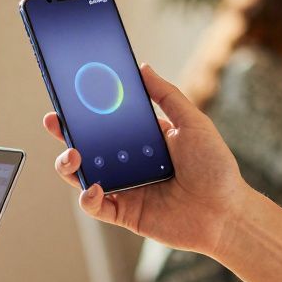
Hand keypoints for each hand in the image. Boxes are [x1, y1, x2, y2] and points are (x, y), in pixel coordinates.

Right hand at [44, 64, 245, 255]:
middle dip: (65, 134)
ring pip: (83, 176)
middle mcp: (128, 163)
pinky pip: (96, 206)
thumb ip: (166, 95)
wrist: (227, 213)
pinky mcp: (125, 214)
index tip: (69, 95)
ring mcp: (124, 189)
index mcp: (142, 140)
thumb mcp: (193, 123)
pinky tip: (93, 188)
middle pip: (87, 147)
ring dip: (68, 165)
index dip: (85, 110)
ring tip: (72, 155)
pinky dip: (88, 198)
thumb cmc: (215, 168)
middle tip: (54, 120)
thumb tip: (143, 68)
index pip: (106, 122)